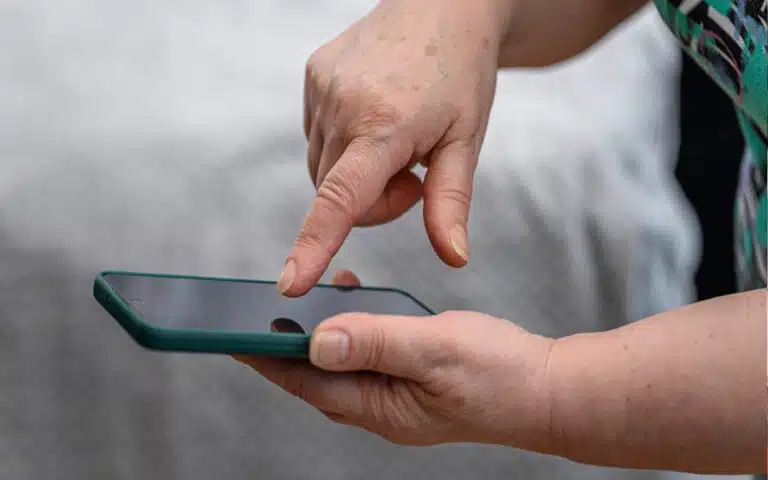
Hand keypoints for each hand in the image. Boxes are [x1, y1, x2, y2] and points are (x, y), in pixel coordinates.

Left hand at [237, 270, 556, 450]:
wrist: (548, 389)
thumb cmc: (500, 373)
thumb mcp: (433, 349)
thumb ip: (374, 341)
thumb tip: (316, 340)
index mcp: (380, 407)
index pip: (306, 382)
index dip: (267, 357)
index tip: (232, 336)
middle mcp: (381, 409)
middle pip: (315, 380)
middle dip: (284, 349)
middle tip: (257, 316)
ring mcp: (396, 400)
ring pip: (340, 369)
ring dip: (319, 338)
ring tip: (309, 303)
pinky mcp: (410, 384)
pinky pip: (366, 361)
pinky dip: (352, 335)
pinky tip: (357, 309)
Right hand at [278, 0, 511, 295]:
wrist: (443, 5)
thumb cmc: (461, 72)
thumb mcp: (466, 140)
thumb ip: (450, 203)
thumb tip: (454, 257)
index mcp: (384, 124)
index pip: (341, 200)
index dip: (313, 246)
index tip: (291, 282)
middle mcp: (342, 104)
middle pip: (337, 197)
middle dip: (373, 201)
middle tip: (412, 170)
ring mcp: (321, 87)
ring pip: (324, 171)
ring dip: (355, 174)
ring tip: (394, 139)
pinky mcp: (312, 75)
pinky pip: (317, 138)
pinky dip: (343, 144)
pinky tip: (372, 117)